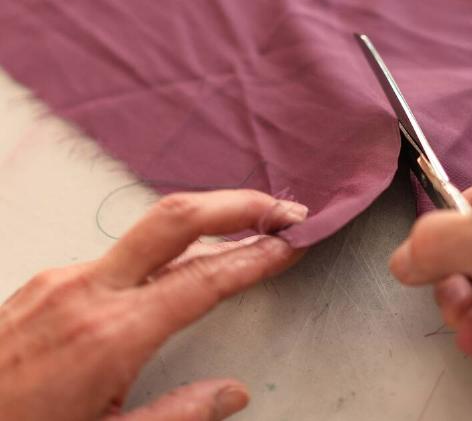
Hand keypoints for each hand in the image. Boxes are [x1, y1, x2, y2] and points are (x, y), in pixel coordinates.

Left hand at [0, 189, 306, 420]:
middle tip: (280, 209)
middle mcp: (88, 291)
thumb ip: (179, 414)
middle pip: (176, 218)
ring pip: (148, 230)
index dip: (258, 257)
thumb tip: (233, 393)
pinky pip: (119, 252)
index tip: (292, 245)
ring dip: (205, 220)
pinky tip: (182, 262)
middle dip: (237, 204)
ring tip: (246, 226)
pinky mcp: (47, 280)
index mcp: (112, 335)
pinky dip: (164, 248)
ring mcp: (64, 278)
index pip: (206, 278)